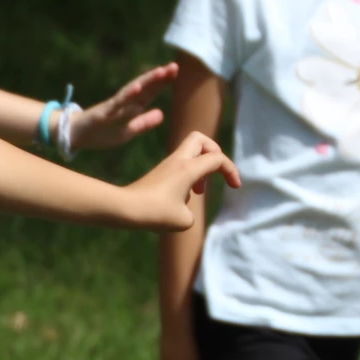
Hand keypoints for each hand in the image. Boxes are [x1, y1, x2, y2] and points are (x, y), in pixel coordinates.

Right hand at [71, 63, 177, 149]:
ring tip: (160, 72)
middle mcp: (123, 103)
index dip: (162, 82)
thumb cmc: (101, 133)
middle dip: (157, 78)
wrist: (74, 135)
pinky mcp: (103, 113)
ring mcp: (113, 107)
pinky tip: (137, 88)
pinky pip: (117, 103)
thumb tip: (162, 113)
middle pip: (143, 88)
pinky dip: (127, 95)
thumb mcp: (127, 131)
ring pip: (132, 92)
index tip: (175, 71)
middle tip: (174, 67)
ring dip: (146, 81)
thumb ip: (143, 122)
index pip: (149, 93)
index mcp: (130, 108)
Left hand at [124, 132, 238, 230]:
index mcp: (188, 168)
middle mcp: (178, 161)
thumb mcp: (184, 220)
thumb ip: (191, 212)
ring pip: (191, 151)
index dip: (231, 171)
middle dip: (214, 153)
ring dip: (202, 167)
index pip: (218, 158)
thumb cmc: (155, 213)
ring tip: (199, 191)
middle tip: (216, 173)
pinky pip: (181, 164)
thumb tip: (185, 207)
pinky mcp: (160, 173)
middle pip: (201, 139)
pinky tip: (184, 196)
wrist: (125, 208)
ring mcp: (167, 165)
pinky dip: (189, 175)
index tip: (234, 188)